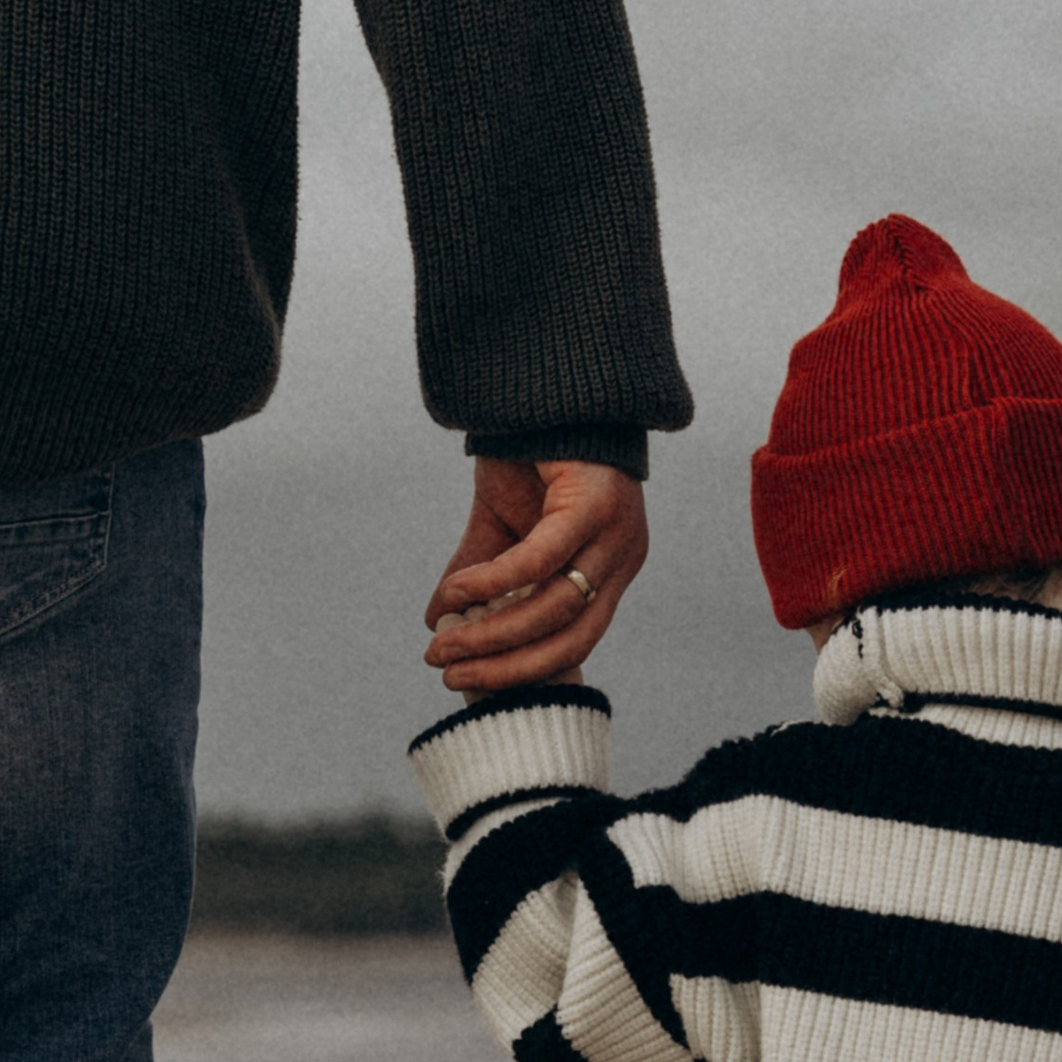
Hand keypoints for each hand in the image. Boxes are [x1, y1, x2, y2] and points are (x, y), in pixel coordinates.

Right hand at [424, 457, 645, 694]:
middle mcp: (623, 558)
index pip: (574, 644)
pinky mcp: (596, 504)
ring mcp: (617, 533)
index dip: (521, 671)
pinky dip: (495, 582)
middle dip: (505, 666)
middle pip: (570, 639)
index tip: (468, 683)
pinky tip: (457, 591)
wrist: (548, 378)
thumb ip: (478, 574)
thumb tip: (438, 621)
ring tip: (443, 642)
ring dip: (493, 633)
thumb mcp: (498, 524)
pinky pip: (541, 560)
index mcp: (610, 570)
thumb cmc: (530, 451)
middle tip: (447, 675)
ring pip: (556, 608)